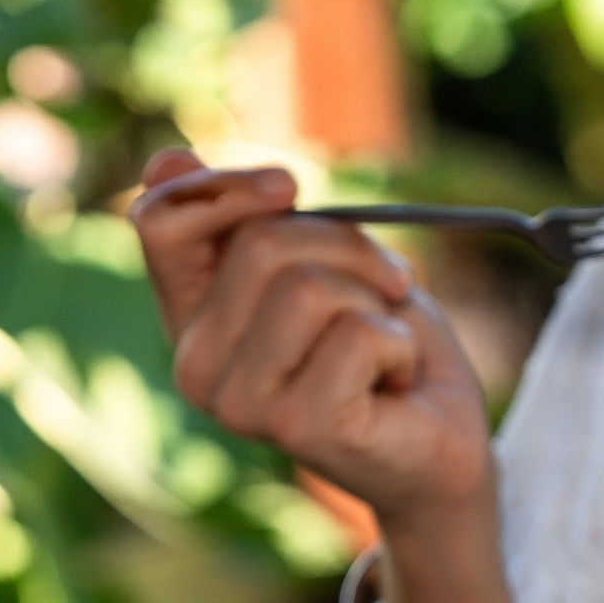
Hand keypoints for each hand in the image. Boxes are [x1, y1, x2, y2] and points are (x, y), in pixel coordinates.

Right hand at [133, 146, 494, 532]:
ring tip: (387, 345)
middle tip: (387, 287)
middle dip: (346, 248)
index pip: (159, 222)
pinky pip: (358, 334)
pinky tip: (397, 384)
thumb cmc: (380, 346)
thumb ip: (249, 221)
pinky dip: (400, 345)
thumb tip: (169, 157)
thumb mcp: (314, 261)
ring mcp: (240, 405)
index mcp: (189, 318)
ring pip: (308, 288)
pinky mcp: (297, 427)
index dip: (224, 187)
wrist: (444, 445)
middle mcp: (197, 367)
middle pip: (259, 244)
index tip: (288, 188)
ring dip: (375, 300)